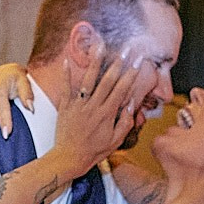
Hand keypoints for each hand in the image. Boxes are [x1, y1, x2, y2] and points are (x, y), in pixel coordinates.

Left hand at [52, 51, 150, 176]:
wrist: (69, 158)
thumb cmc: (93, 151)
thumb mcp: (115, 141)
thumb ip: (124, 122)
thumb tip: (130, 103)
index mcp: (107, 114)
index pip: (122, 89)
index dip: (131, 74)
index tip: (138, 62)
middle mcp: (93, 106)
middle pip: (108, 81)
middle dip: (118, 63)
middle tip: (126, 49)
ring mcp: (78, 105)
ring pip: (88, 79)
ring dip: (95, 61)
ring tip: (100, 45)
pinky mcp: (65, 106)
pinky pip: (65, 87)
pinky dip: (66, 74)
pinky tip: (67, 59)